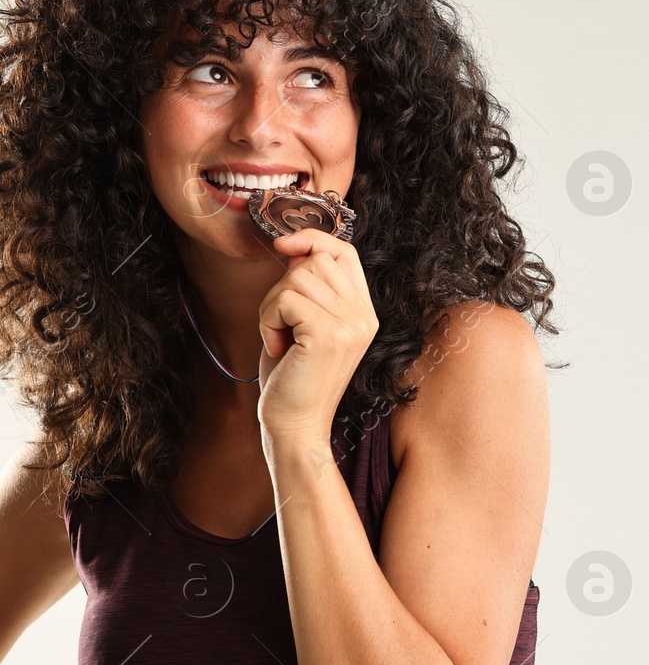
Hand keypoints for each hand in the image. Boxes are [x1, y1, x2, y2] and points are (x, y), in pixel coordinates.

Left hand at [257, 227, 378, 441]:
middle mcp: (364, 316)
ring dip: (271, 305)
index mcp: (364, 313)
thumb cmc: (292, 376)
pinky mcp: (328, 334)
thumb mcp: (305, 324)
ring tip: (279, 338)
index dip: (313, 239)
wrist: (295, 424)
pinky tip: (277, 346)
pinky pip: (285, 299)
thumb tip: (294, 249)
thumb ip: (309, 288)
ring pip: (296, 278)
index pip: (345, 253)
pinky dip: (268, 320)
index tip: (283, 246)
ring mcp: (351, 325)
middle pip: (315, 262)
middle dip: (283, 286)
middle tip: (281, 324)